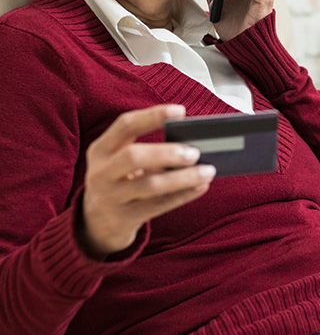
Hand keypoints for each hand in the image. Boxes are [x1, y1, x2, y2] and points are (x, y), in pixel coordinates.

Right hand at [80, 105, 215, 257]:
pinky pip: (158, 206)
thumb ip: (147, 151)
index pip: (125, 125)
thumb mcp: (120, 161)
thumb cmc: (118, 181)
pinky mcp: (123, 219)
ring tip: (207, 171)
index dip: (153, 116)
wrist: (97, 223)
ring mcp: (110, 198)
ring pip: (150, 185)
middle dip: (166, 153)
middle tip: (195, 152)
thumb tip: (191, 144)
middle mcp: (101, 172)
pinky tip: (201, 187)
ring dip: (183, 178)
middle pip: (132, 157)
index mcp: (101, 149)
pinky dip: (183, 195)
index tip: (180, 111)